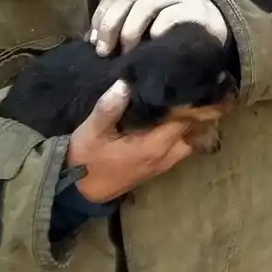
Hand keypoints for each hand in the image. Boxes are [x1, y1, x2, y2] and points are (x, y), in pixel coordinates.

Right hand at [67, 81, 196, 202]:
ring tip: (180, 100)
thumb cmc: (85, 159)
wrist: (76, 190)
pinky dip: (181, 133)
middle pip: (194, 129)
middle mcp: (166, 155)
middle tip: (187, 86)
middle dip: (194, 110)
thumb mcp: (91, 132)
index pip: (187, 119)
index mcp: (155, 145)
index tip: (187, 81)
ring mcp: (164, 163)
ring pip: (190, 139)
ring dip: (189, 122)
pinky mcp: (158, 167)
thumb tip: (125, 84)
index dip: (190, 100)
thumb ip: (108, 109)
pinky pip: (180, 147)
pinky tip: (170, 117)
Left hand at [89, 0, 228, 56]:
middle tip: (105, 51)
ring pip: (145, 5)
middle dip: (110, 25)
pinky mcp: (196, 9)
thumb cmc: (179, 29)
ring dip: (129, 31)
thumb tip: (92, 39)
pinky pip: (169, 16)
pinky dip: (155, 30)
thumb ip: (126, 22)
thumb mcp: (150, 20)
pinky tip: (151, 43)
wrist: (220, 29)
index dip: (101, 16)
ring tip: (126, 52)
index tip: (93, 41)